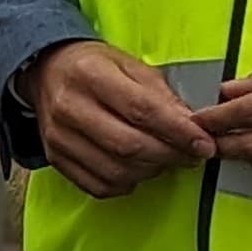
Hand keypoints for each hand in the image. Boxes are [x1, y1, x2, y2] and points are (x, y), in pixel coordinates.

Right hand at [24, 40, 215, 198]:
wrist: (46, 71)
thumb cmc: (94, 66)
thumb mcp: (130, 65)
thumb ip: (161, 95)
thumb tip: (191, 126)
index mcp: (90, 75)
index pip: (141, 110)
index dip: (178, 131)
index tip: (204, 143)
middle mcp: (69, 107)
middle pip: (128, 146)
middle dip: (170, 155)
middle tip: (192, 155)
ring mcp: (59, 137)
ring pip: (116, 170)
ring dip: (151, 170)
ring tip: (165, 159)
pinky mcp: (56, 158)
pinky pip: (99, 185)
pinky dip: (127, 183)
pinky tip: (138, 168)